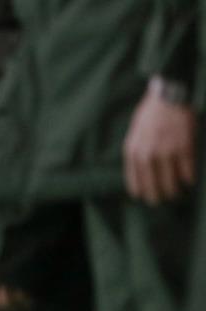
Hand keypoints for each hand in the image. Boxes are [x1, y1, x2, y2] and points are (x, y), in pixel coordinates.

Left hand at [124, 78, 196, 204]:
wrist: (169, 95)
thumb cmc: (151, 112)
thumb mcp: (135, 131)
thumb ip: (136, 148)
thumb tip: (139, 166)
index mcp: (133, 150)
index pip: (134, 178)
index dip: (139, 190)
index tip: (142, 197)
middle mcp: (148, 154)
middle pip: (152, 184)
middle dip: (156, 195)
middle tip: (160, 201)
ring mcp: (166, 151)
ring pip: (170, 180)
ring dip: (174, 190)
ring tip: (176, 194)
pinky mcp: (184, 147)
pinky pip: (187, 169)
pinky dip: (189, 178)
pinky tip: (189, 182)